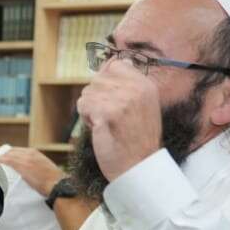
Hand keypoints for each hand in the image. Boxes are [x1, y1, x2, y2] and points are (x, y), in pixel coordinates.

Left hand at [0, 147, 64, 196]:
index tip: (2, 159)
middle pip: (11, 151)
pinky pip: (8, 160)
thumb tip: (27, 171)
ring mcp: (26, 158)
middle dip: (3, 155)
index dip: (8, 154)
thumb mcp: (43, 168)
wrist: (57, 185)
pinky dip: (1, 160)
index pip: (17, 150)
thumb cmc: (52, 181)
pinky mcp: (23, 166)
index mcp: (35, 153)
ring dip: (0, 158)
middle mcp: (30, 153)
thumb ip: (34, 166)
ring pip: (8, 154)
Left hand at [75, 59, 162, 182]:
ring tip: (107, 125)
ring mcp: (122, 99)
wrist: (138, 166)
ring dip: (91, 110)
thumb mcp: (141, 106)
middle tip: (111, 118)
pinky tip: (101, 130)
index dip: (107, 83)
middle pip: (98, 79)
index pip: (116, 65)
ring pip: (88, 92)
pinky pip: (83, 105)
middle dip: (97, 99)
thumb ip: (128, 83)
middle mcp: (136, 88)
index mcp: (146, 85)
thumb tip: (114, 62)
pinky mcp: (107, 112)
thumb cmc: (135, 140)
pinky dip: (87, 119)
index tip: (115, 102)